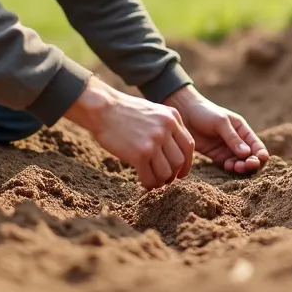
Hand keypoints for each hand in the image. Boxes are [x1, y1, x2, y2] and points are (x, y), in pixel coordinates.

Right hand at [64, 77, 194, 189]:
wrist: (102, 108)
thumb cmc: (125, 111)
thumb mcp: (153, 111)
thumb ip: (167, 126)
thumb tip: (175, 152)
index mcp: (172, 117)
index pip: (188, 146)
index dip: (187, 163)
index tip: (180, 172)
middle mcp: (166, 128)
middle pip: (179, 161)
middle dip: (173, 174)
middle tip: (164, 179)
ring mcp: (153, 141)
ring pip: (166, 172)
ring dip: (160, 181)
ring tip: (153, 181)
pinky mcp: (139, 154)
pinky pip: (150, 177)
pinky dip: (148, 184)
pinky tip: (143, 182)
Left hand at [164, 85, 268, 173]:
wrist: (184, 114)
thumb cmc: (205, 113)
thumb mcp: (221, 122)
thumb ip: (233, 138)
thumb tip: (246, 154)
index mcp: (243, 130)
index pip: (257, 146)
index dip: (261, 154)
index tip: (259, 159)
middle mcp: (238, 141)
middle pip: (251, 158)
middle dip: (251, 163)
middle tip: (246, 165)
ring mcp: (227, 150)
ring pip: (240, 164)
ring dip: (240, 167)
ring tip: (236, 167)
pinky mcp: (216, 157)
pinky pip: (227, 166)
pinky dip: (230, 168)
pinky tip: (227, 166)